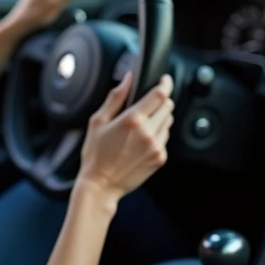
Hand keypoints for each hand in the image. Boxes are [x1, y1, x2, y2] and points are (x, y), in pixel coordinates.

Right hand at [74, 72, 174, 204]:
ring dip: (160, 117)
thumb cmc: (95, 155)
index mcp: (132, 120)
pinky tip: (142, 140)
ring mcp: (156, 146)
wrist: (101, 185)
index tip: (165, 79)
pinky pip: (165, 138)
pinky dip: (158, 134)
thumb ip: (115, 97)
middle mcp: (148, 132)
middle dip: (162, 100)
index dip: (165, 83)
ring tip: (142, 124)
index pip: (160, 94)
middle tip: (149, 102)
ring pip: (168, 121)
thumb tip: (128, 79)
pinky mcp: (160, 158)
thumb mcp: (98, 121)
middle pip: (168, 106)